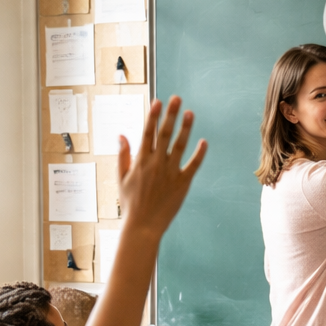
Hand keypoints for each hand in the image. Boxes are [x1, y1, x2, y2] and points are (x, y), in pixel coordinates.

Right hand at [116, 97, 206, 237]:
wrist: (142, 226)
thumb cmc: (130, 203)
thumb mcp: (121, 178)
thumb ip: (123, 155)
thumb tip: (122, 135)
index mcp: (140, 160)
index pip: (147, 132)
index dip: (153, 116)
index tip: (158, 102)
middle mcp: (156, 164)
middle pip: (164, 134)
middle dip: (170, 115)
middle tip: (177, 98)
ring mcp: (170, 173)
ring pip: (179, 146)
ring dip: (185, 128)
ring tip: (190, 113)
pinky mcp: (182, 184)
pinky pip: (193, 166)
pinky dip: (199, 154)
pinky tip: (203, 142)